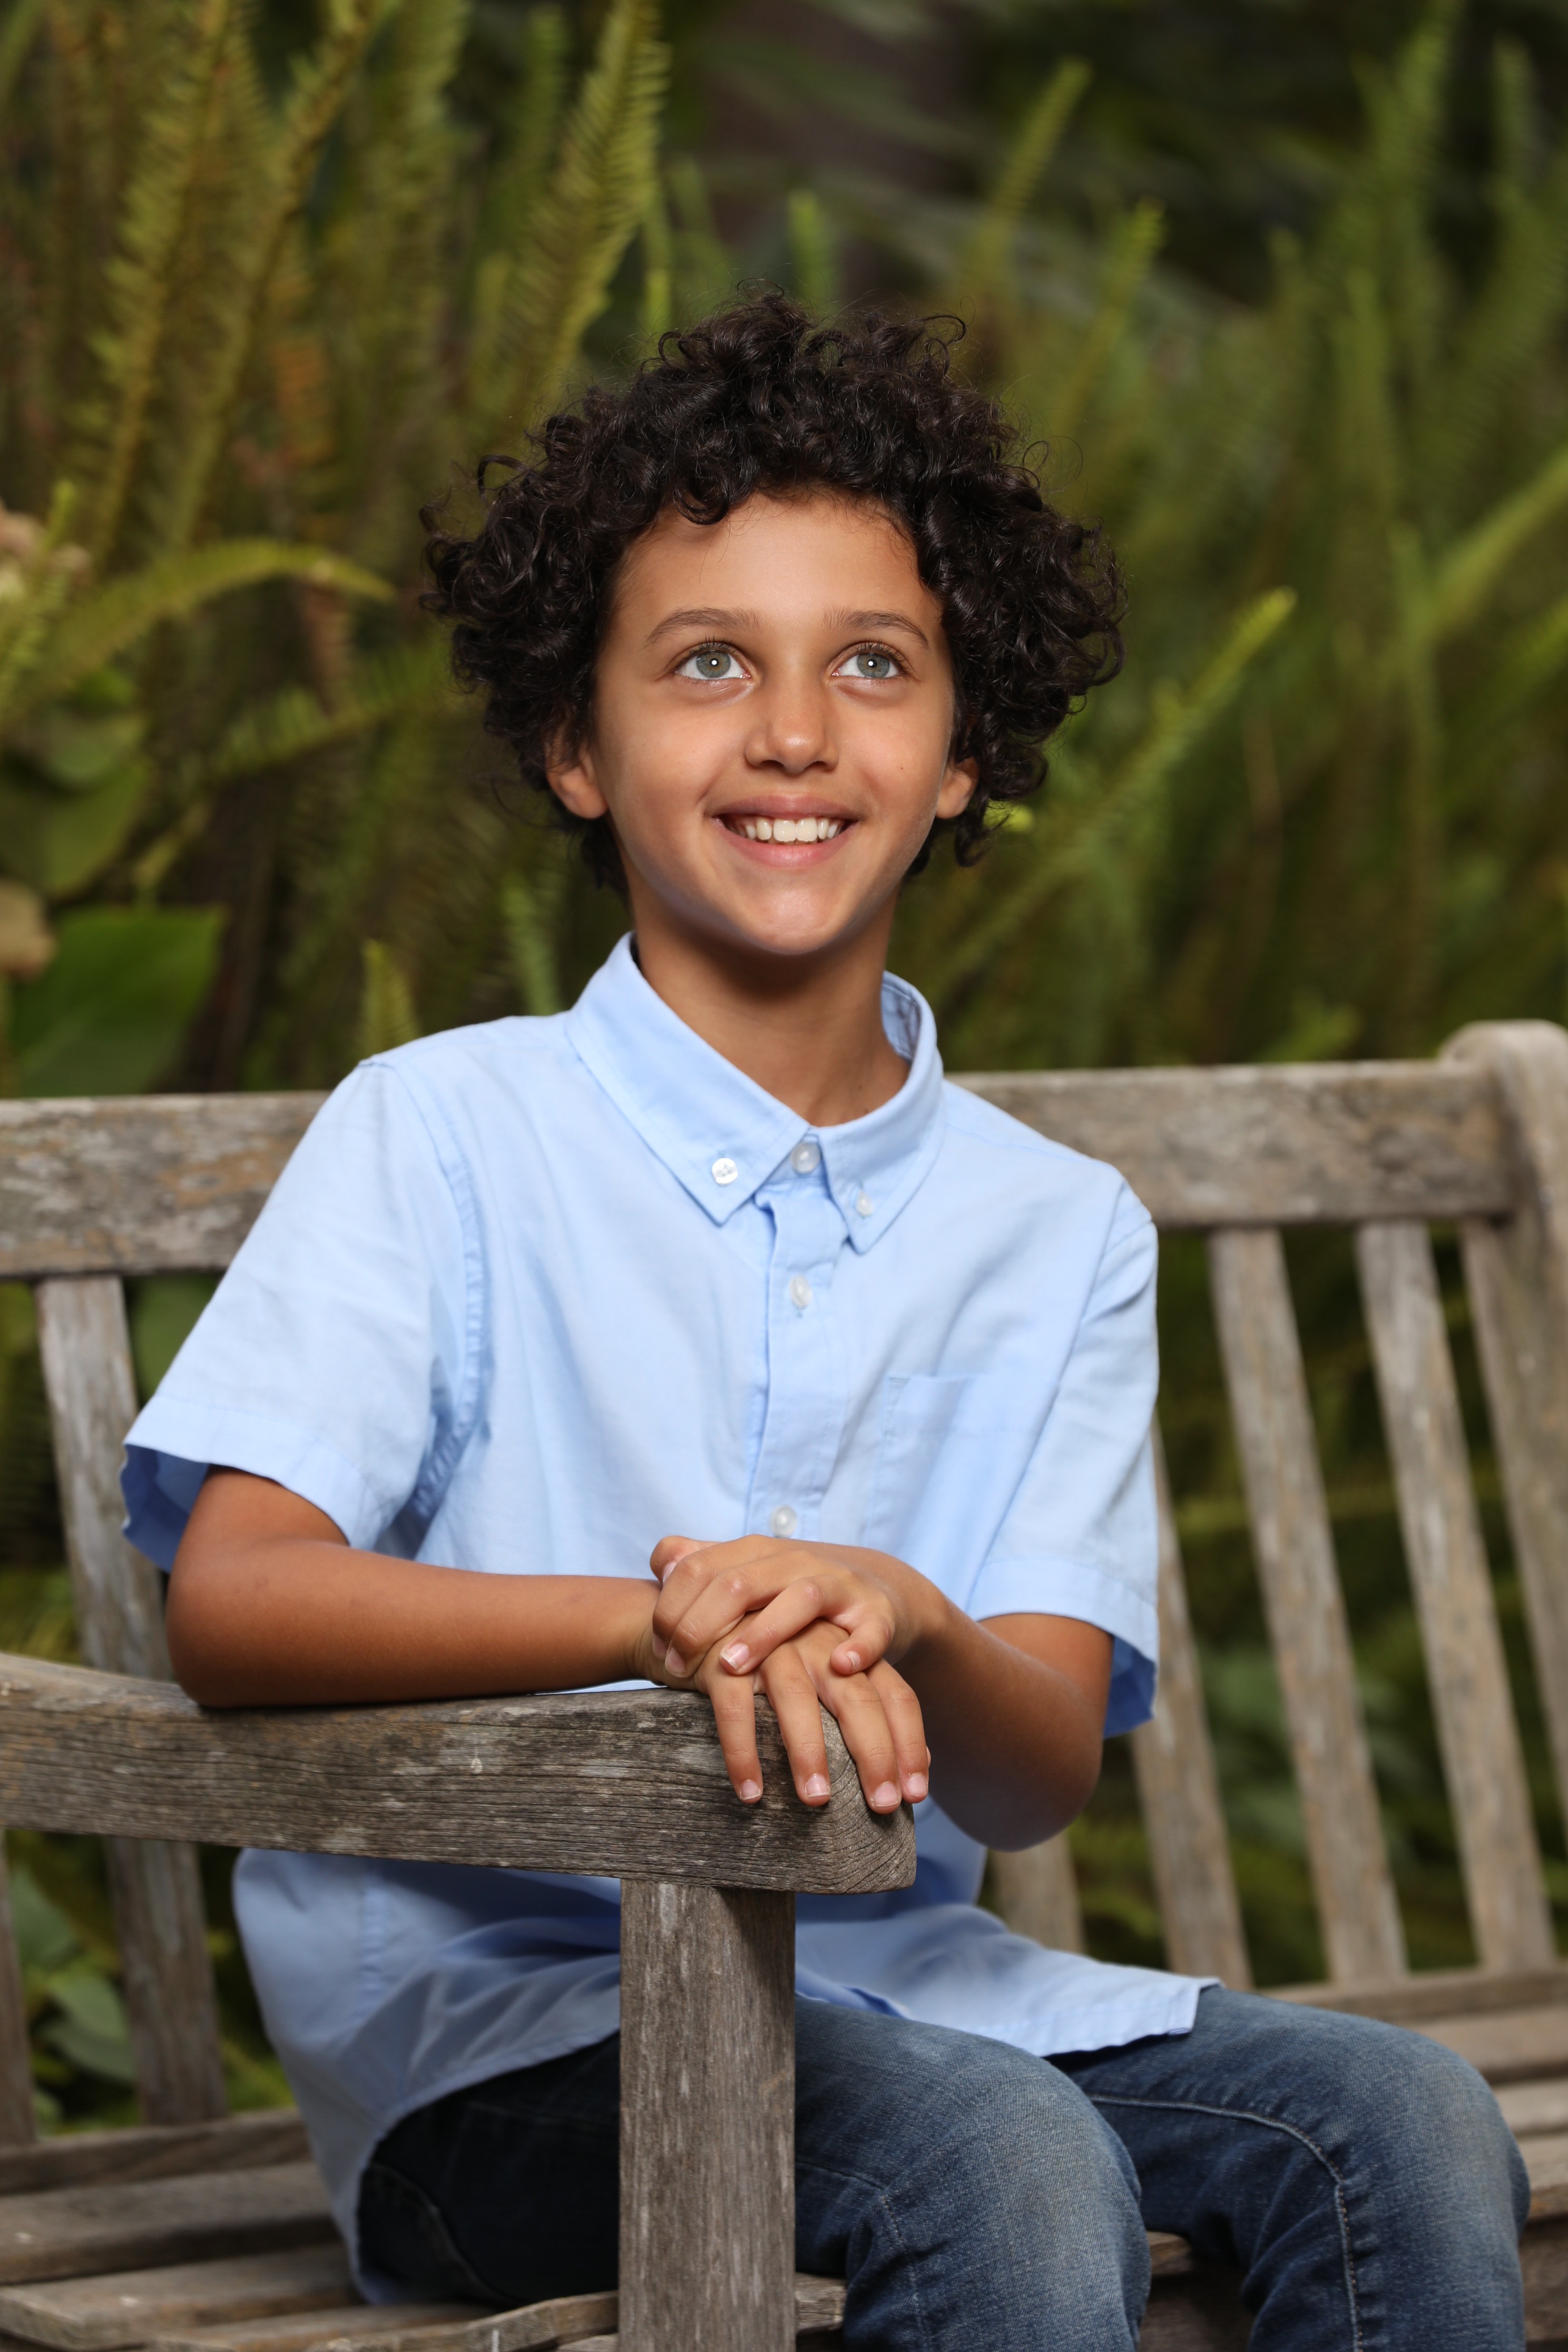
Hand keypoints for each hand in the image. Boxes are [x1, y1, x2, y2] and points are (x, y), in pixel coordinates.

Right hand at [634, 1607, 928, 1812]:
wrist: (699, 1614)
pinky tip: (750, 1792)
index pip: (896, 1696)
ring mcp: (771, 1647)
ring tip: (817, 1802)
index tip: (917, 1795)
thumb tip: (910, 1768)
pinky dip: (742, 1752)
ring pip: (797, 1701)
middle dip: (874, 1754)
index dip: (910, 1745)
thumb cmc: (775, 1660)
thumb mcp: (821, 1677)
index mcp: (848, 1652)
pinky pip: (735, 1709)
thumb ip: (861, 1710)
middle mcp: (817, 1645)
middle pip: (857, 1698)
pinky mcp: (725, 1659)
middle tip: (883, 1806)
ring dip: (809, 1753)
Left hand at [648, 1532, 941, 1685]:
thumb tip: (661, 1563)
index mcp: (754, 1552)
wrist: (873, 1589)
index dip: (670, 1609)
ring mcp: (838, 1584)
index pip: (699, 1569)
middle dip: (700, 1626)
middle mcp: (794, 1562)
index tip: (658, 1652)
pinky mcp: (876, 1613)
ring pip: (800, 1600)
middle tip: (678, 1671)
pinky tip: (839, 1665)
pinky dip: (858, 1646)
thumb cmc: (791, 1591)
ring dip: (763, 1634)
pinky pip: (870, 1630)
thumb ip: (700, 1562)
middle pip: (738, 1583)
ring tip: (730, 1667)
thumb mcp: (746, 1571)